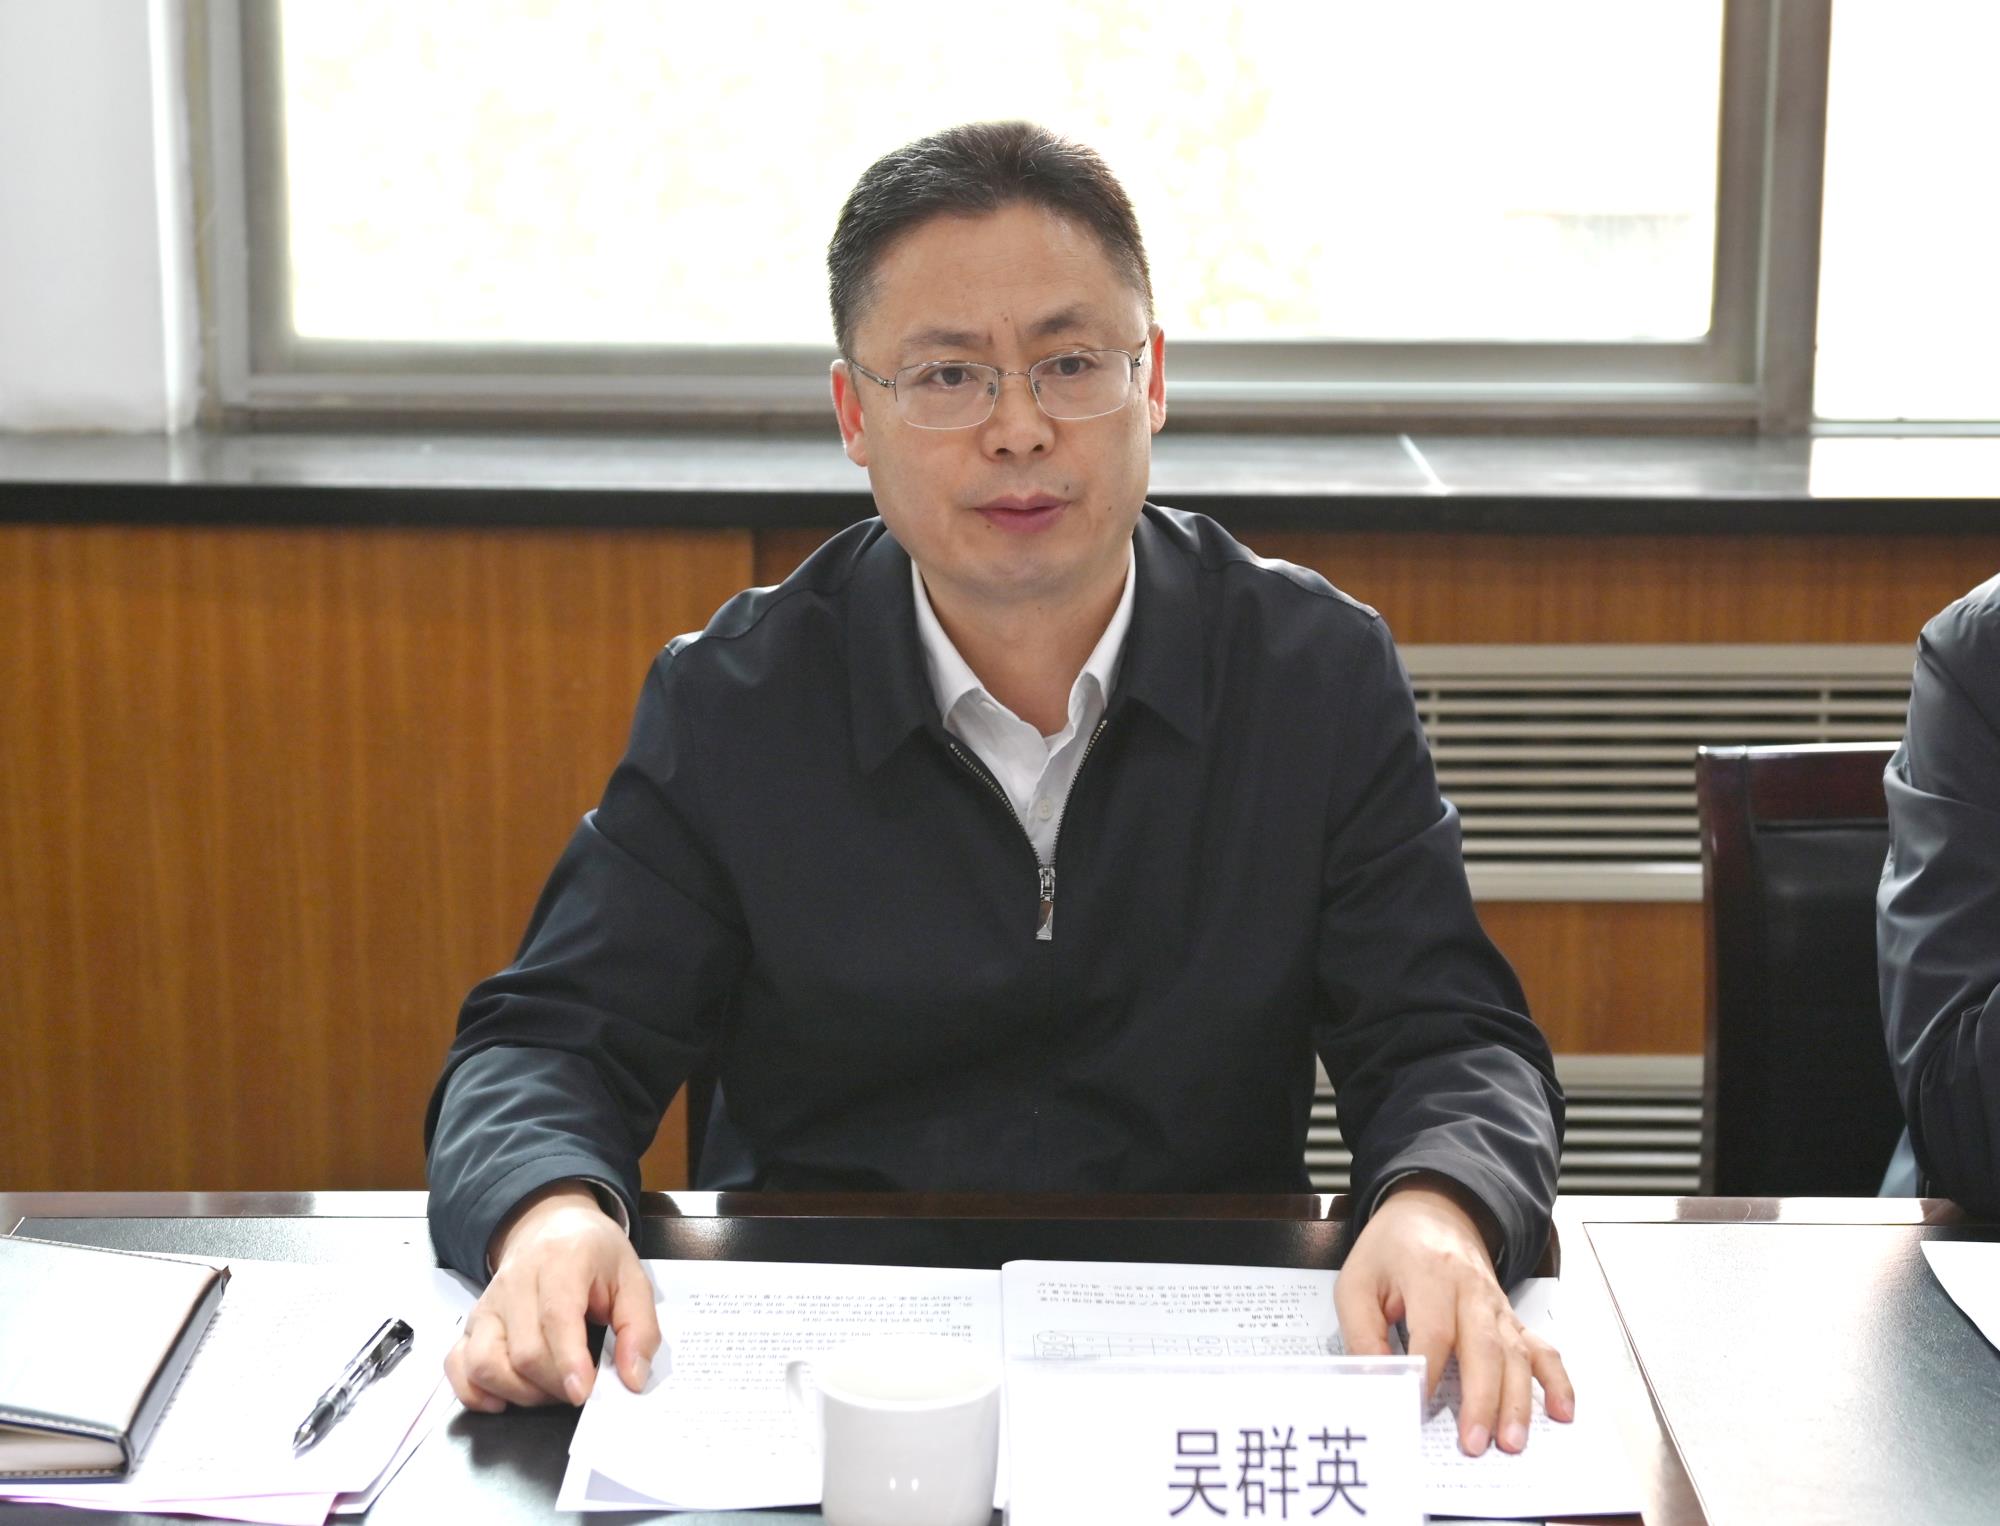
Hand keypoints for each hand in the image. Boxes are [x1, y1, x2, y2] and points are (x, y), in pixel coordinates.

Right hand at [444, 1181, 660, 1411]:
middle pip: (523, 1351)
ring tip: (549, 1391)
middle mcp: (515, 1282)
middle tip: (580, 1387)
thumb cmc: (594, 1256)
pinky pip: (457, 1365)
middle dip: (554, 1384)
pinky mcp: (471, 1323)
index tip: (583, 1393)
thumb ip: (639, 1328)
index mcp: (561, 1262)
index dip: (568, 1361)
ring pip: (484, 1363)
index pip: (556, 1316)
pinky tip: (504, 1399)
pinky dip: (475, 1392)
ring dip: (518, 1393)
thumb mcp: (632, 1280)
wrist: (550, 1226)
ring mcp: (487, 1304)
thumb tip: (633, 1380)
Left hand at [1334, 1175, 1573, 1455]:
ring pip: (1515, 1355)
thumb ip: (1361, 1332)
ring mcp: (1496, 1305)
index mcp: (1429, 1275)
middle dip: (1481, 1399)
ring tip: (1512, 1442)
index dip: (1426, 1373)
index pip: (1433, 1331)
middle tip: (1473, 1443)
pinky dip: (1556, 1381)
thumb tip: (1374, 1381)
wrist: (1432, 1211)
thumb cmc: (1391, 1250)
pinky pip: (1540, 1349)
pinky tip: (1561, 1412)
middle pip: (1483, 1347)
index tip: (1415, 1407)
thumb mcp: (1356, 1280)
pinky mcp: (1510, 1318)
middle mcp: (1471, 1290)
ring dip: (1517, 1401)